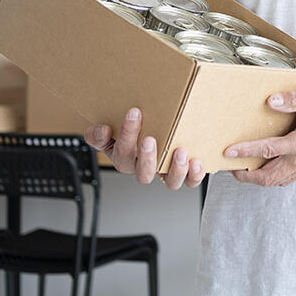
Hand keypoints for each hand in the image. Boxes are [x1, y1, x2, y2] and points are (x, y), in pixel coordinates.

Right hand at [84, 107, 206, 189]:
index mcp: (125, 158)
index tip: (134, 113)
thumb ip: (99, 134)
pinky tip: (196, 162)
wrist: (150, 134)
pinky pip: (190, 181)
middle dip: (146, 157)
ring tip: (180, 151)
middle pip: (143, 172)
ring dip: (175, 169)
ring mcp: (165, 172)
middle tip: (149, 139)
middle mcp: (145, 168)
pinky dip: (195, 175)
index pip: (122, 151)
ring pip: (169, 182)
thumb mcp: (110, 133)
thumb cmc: (130, 134)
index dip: (127, 134)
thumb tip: (101, 130)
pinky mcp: (184, 173)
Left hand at [226, 89, 295, 186]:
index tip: (230, 151)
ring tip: (243, 170)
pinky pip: (285, 178)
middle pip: (269, 175)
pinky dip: (270, 177)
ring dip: (257, 178)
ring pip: (276, 180)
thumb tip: (271, 102)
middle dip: (247, 175)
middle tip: (231, 167)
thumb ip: (292, 100)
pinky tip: (263, 169)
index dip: (246, 151)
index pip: (268, 149)